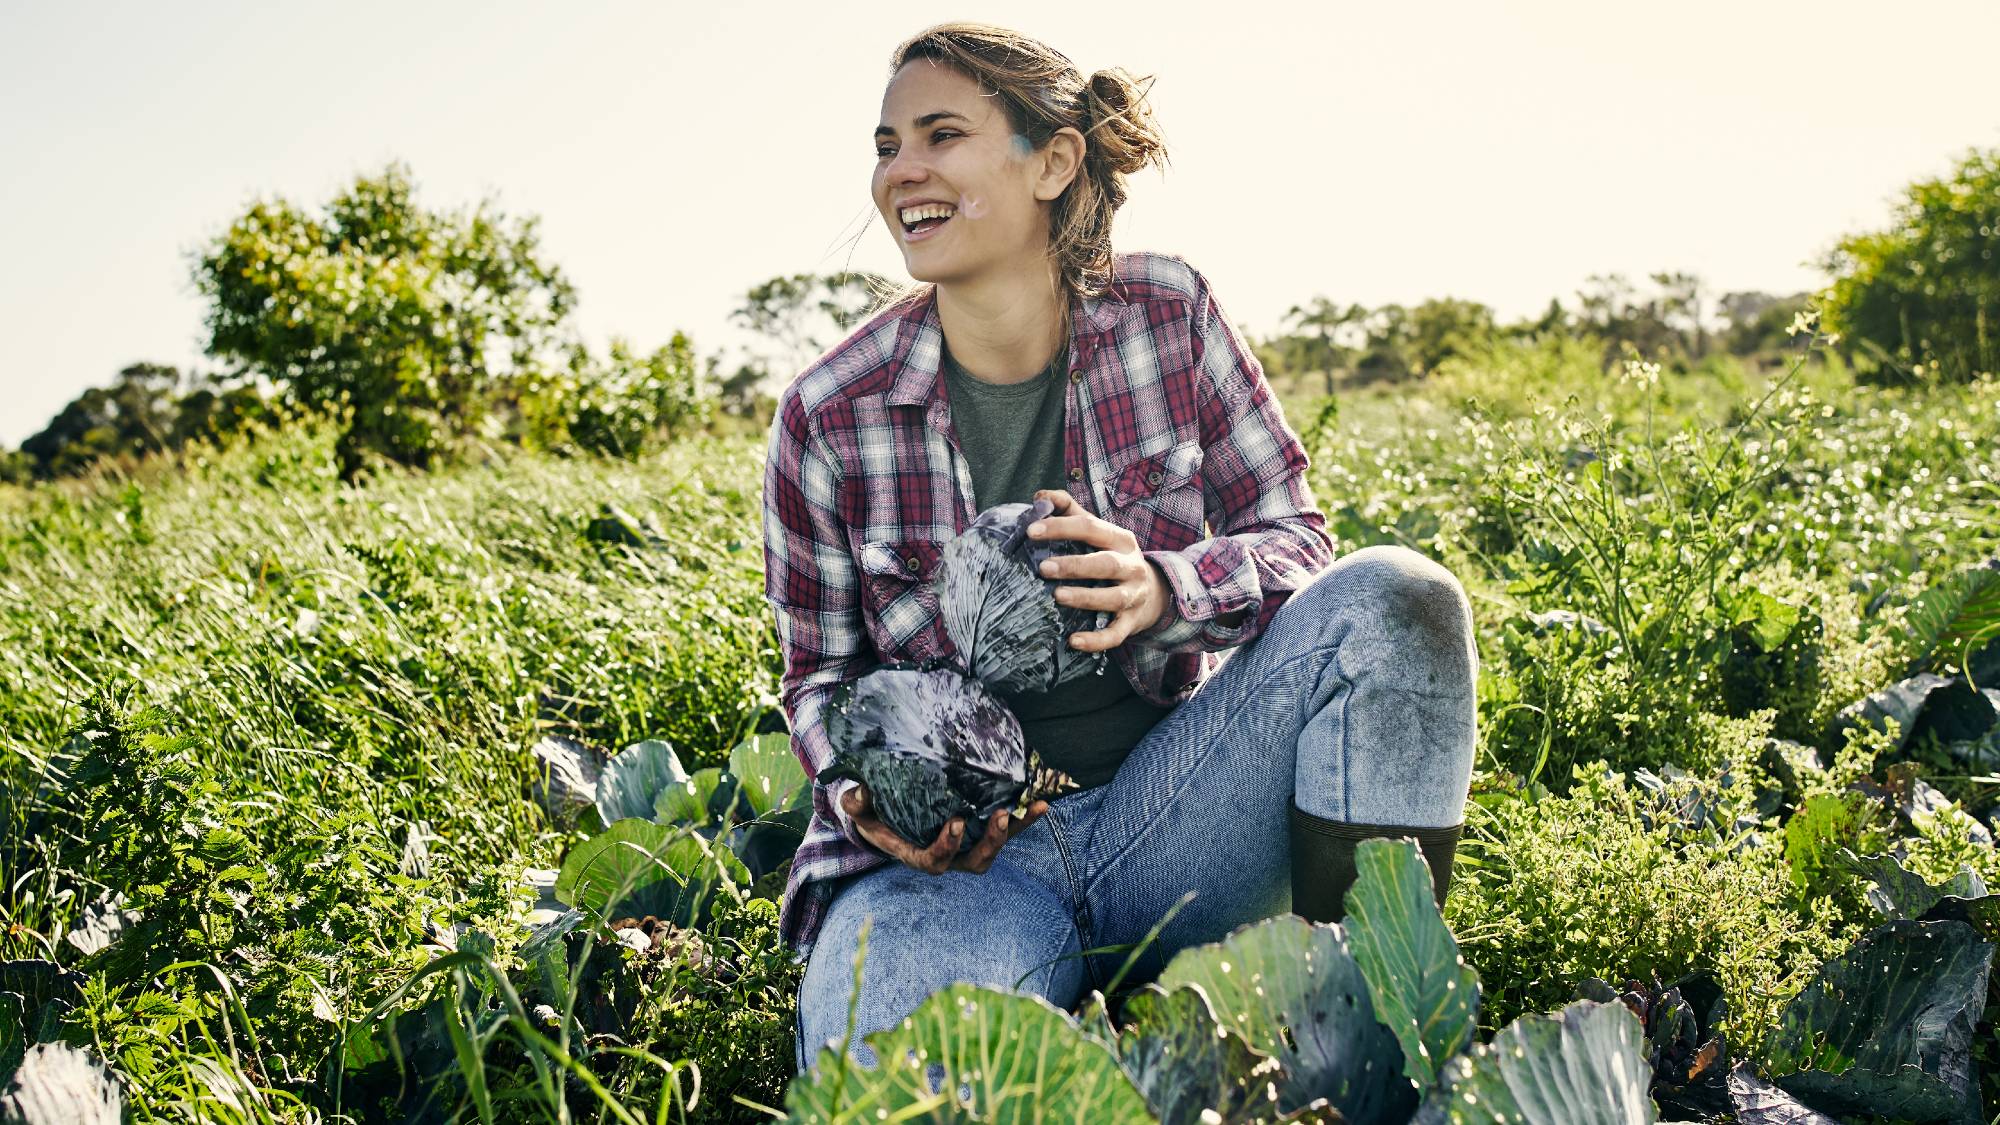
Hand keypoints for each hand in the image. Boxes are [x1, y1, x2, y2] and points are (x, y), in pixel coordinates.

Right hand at [841, 783, 1050, 874]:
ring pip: (996, 846)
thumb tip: (859, 794)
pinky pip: (1005, 827)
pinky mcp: (980, 830)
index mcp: (918, 854)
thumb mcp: (861, 809)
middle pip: (975, 861)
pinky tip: (1040, 800)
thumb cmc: (874, 814)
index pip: (934, 861)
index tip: (955, 823)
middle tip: (1000, 817)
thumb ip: (858, 803)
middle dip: (991, 842)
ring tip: (1034, 807)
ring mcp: (967, 845)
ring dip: (1016, 829)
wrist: (888, 815)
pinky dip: (1023, 816)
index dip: (946, 847)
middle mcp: (948, 855)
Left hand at [1025, 488, 1171, 651]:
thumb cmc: (1113, 556)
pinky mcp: (1131, 623)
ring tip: (1057, 596)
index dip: (1061, 527)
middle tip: (1043, 567)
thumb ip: (1070, 511)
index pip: (1091, 527)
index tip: (1031, 531)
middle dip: (1075, 565)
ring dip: (1085, 597)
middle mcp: (1131, 566)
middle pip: (1105, 564)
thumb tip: (1040, 497)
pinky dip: (1096, 640)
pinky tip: (1073, 641)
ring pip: (1112, 598)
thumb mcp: (1099, 532)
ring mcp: (1134, 596)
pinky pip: (1115, 634)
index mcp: (1120, 539)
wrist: (1156, 593)